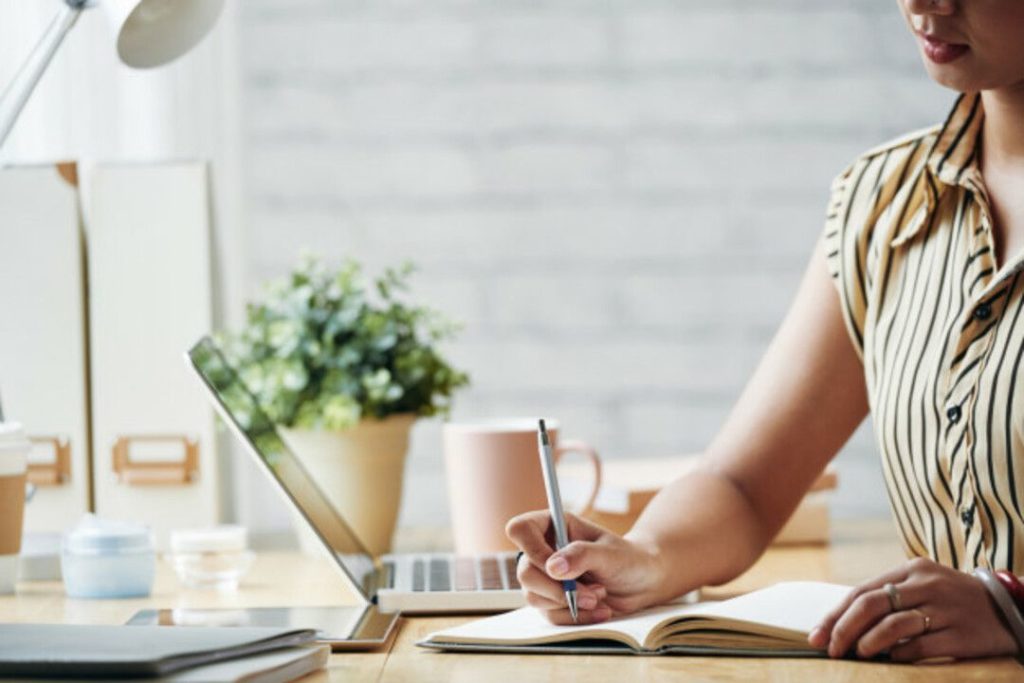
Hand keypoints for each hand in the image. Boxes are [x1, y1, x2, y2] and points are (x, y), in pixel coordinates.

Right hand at [505, 511, 665, 624]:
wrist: (642, 583)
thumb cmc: (628, 559)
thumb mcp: (610, 553)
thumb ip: (582, 555)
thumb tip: (553, 567)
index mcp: (553, 525)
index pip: (520, 530)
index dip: (532, 549)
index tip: (557, 568)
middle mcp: (544, 549)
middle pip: (524, 572)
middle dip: (558, 589)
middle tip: (591, 593)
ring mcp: (545, 577)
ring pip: (533, 596)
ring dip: (569, 603)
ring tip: (600, 597)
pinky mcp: (551, 601)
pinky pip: (550, 615)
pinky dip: (575, 617)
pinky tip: (599, 610)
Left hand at [808, 557, 1017, 661]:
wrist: (1008, 608)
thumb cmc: (951, 600)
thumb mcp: (922, 586)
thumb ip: (888, 599)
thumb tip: (842, 624)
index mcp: (911, 570)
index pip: (862, 591)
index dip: (835, 615)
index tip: (817, 635)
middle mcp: (926, 585)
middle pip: (872, 604)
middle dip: (844, 629)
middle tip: (832, 649)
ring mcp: (945, 608)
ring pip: (893, 624)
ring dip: (868, 642)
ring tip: (858, 654)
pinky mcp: (961, 634)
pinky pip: (920, 646)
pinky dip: (899, 654)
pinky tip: (892, 659)